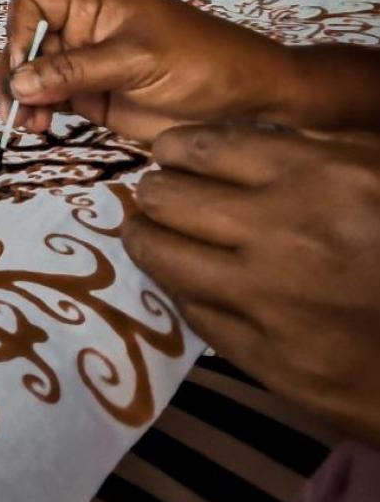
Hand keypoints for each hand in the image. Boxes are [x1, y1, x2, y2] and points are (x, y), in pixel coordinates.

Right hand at [0, 0, 293, 142]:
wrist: (250, 102)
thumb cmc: (204, 62)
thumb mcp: (137, 60)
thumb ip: (76, 71)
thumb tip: (18, 83)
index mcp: (95, 7)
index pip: (34, 7)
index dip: (18, 33)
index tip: (20, 68)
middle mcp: (84, 35)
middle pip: (25, 46)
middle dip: (13, 75)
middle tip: (13, 110)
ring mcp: (87, 70)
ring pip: (33, 79)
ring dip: (21, 100)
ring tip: (29, 126)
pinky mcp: (95, 101)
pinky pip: (52, 104)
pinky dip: (38, 115)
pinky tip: (40, 130)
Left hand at [125, 124, 379, 446]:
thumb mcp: (377, 172)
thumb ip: (316, 150)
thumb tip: (242, 143)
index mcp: (318, 177)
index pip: (203, 148)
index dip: (174, 149)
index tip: (167, 156)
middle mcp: (282, 234)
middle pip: (168, 199)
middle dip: (154, 193)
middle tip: (154, 196)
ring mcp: (269, 300)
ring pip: (163, 257)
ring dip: (147, 239)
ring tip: (145, 232)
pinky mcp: (267, 358)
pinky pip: (195, 314)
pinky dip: (185, 293)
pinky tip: (189, 284)